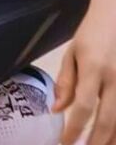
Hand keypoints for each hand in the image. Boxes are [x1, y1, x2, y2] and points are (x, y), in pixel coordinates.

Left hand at [54, 0, 115, 144]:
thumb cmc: (92, 33)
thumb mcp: (73, 52)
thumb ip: (66, 81)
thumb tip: (57, 110)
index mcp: (94, 67)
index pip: (84, 106)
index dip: (75, 129)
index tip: (65, 143)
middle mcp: (115, 78)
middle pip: (107, 120)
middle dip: (95, 142)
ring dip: (111, 139)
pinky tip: (113, 137)